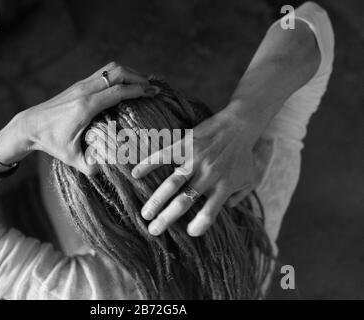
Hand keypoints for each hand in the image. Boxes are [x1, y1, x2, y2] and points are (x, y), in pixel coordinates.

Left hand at [4, 62, 159, 174]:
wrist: (29, 125)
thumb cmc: (51, 142)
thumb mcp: (72, 158)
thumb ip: (92, 166)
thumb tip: (115, 168)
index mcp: (86, 107)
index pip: (118, 91)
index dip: (138, 90)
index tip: (153, 93)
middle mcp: (85, 91)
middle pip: (117, 73)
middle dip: (138, 77)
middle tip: (153, 87)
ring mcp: (81, 85)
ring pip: (111, 68)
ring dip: (130, 73)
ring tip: (143, 83)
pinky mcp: (79, 84)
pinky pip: (104, 72)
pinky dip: (119, 74)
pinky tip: (126, 84)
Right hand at [132, 108, 260, 236]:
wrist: (240, 124)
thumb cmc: (245, 154)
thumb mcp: (251, 179)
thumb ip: (240, 196)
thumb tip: (229, 209)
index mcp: (224, 187)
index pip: (209, 214)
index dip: (198, 226)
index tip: (189, 232)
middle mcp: (209, 176)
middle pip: (184, 202)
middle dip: (166, 219)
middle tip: (153, 230)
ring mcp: (196, 160)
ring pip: (172, 184)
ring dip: (156, 200)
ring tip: (145, 213)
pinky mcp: (186, 144)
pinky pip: (165, 156)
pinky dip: (149, 164)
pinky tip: (135, 174)